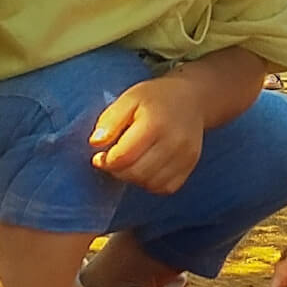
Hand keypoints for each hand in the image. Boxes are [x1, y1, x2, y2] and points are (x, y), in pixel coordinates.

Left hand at [90, 77, 205, 194]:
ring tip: (131, 162)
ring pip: (150, 184)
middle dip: (118, 171)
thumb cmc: (155, 98)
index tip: (100, 156)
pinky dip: (151, 183)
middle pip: (136, 173)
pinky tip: (147, 167)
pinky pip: (165, 188)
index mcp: (155, 123)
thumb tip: (96, 143)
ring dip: (134, 178)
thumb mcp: (128, 99)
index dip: (106, 161)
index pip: (123, 157)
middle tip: (114, 160)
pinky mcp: (191, 165)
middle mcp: (174, 142)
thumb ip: (110, 120)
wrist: (190, 99)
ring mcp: (185, 156)